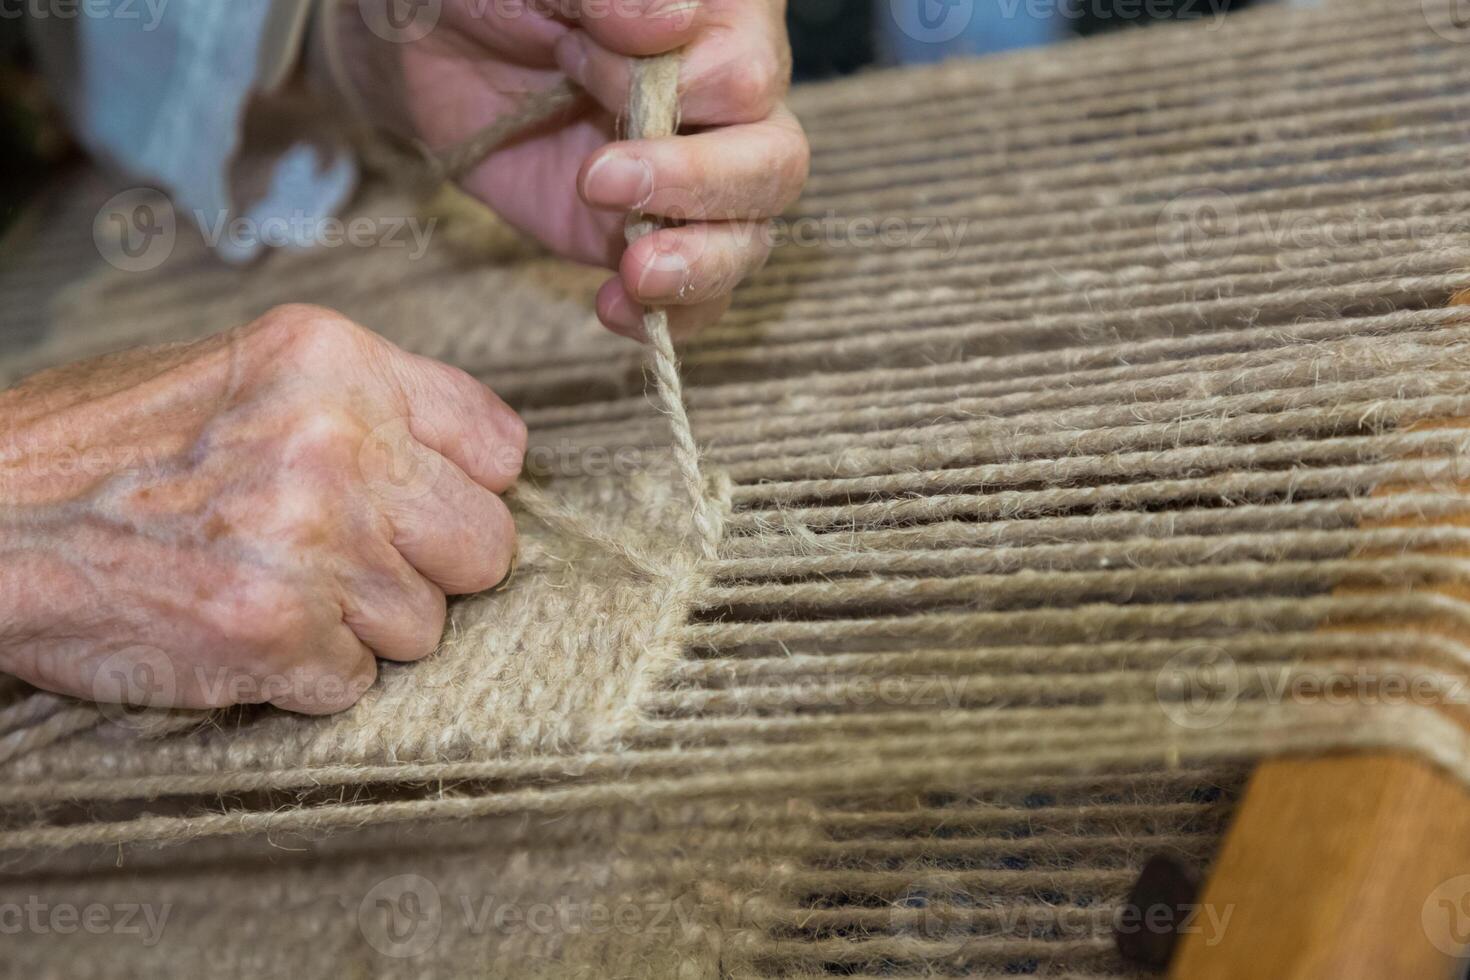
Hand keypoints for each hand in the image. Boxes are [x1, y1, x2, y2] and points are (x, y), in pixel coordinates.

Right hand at [0, 305, 524, 713]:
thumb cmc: (109, 446)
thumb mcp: (247, 370)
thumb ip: (370, 403)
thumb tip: (487, 460)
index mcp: (338, 364)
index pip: (499, 448)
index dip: (461, 490)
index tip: (417, 505)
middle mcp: (337, 446)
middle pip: (485, 545)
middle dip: (428, 567)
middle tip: (349, 560)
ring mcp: (310, 544)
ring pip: (425, 625)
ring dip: (361, 625)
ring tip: (274, 586)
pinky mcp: (273, 633)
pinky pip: (357, 681)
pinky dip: (309, 673)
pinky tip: (243, 628)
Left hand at [340, 0, 808, 338]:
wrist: (427, 41)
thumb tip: (670, 23)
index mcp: (724, 18)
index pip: (746, 73)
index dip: (671, 91)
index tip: (578, 61)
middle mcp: (730, 102)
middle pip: (774, 163)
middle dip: (697, 185)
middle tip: (599, 183)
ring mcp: (699, 178)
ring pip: (751, 236)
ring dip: (698, 264)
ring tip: (633, 273)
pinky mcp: (655, 235)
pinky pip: (699, 294)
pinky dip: (668, 315)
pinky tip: (617, 309)